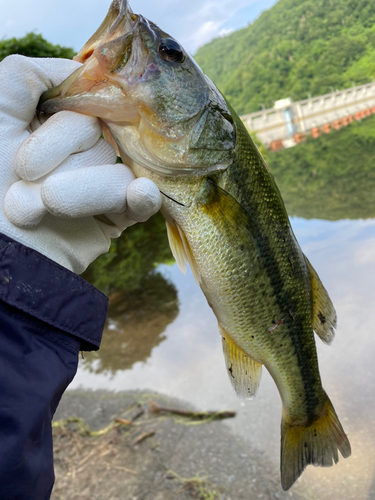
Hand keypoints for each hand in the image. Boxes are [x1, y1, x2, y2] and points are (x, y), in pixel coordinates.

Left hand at [0, 55, 160, 273]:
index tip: (43, 135)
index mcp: (54, 124)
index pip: (86, 102)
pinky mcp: (116, 217)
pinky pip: (143, 202)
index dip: (64, 120)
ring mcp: (101, 185)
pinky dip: (141, 199)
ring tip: (31, 211)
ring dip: (71, 193)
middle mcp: (81, 151)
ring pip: (116, 172)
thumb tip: (78, 69)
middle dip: (53, 155)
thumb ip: (24, 75)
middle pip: (98, 134)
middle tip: (22, 176)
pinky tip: (138, 195)